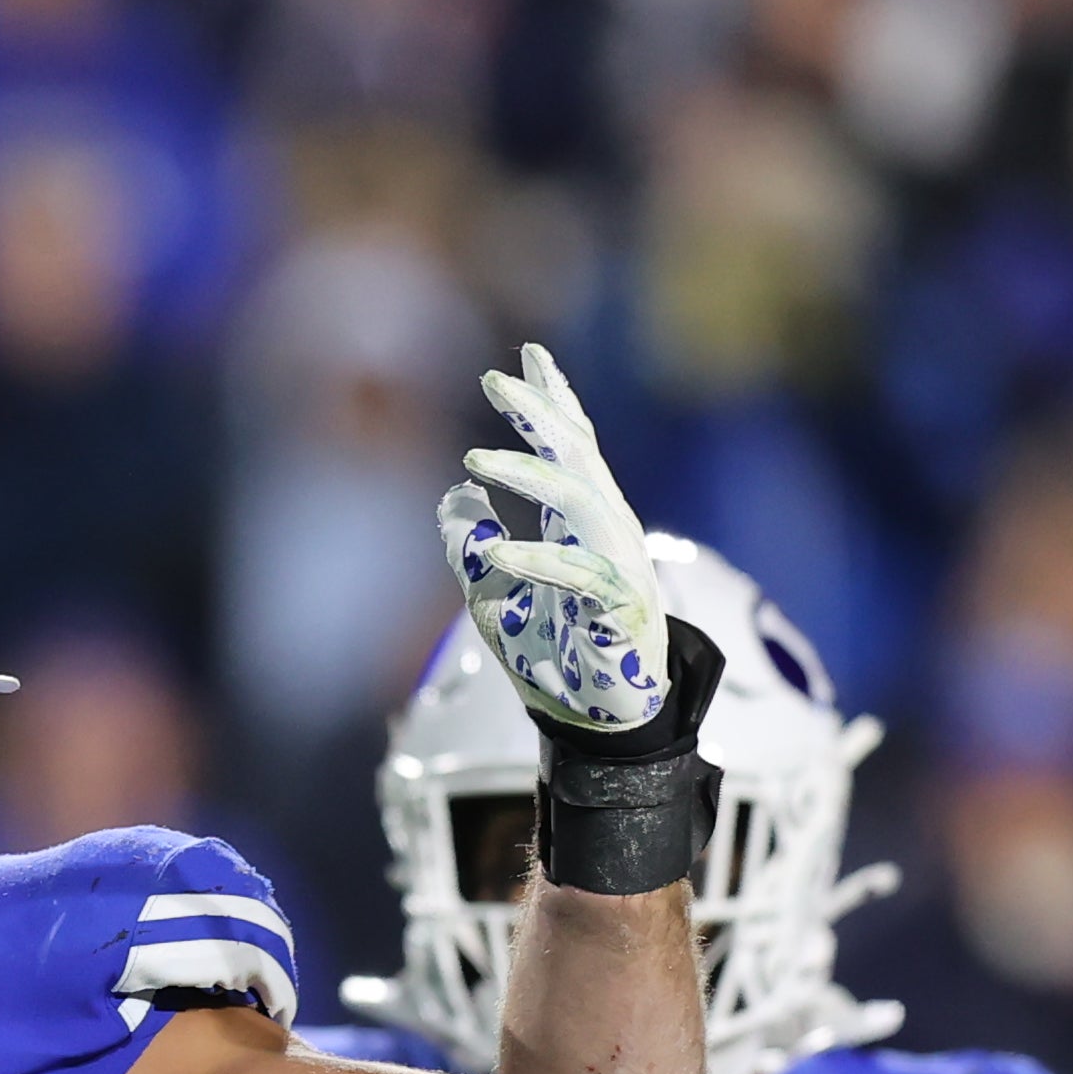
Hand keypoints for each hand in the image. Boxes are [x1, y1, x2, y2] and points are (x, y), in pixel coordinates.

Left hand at [436, 343, 665, 738]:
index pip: (568, 448)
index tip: (527, 356)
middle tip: (496, 379)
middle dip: (539, 412)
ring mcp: (617, 564)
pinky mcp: (618, 606)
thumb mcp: (488, 593)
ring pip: (580, 499)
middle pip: (576, 454)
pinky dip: (539, 561)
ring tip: (474, 460)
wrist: (592, 717)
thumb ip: (469, 543)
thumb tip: (454, 493)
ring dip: (529, 474)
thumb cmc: (549, 653)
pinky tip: (500, 552)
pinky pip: (579, 574)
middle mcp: (605, 531)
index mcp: (580, 523)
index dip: (550, 400)